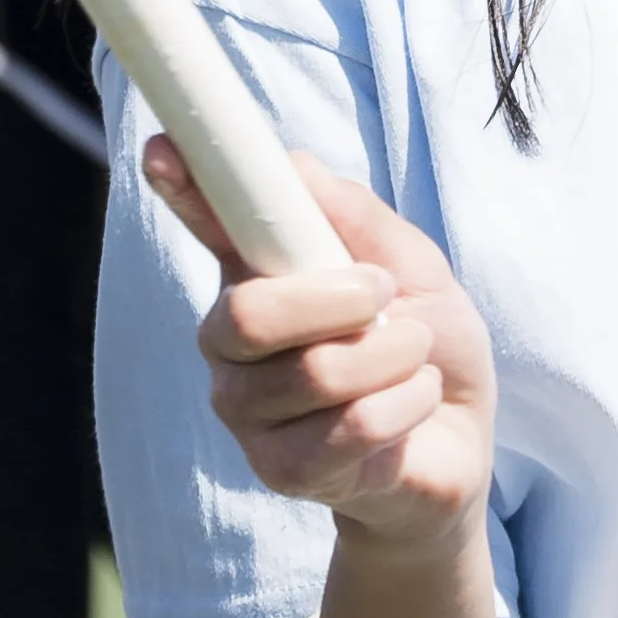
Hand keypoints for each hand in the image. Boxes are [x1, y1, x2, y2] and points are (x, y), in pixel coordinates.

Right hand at [150, 139, 495, 552]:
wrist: (456, 442)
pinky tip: (413, 402)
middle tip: (384, 295)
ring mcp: (248, 412)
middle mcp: (231, 343)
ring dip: (392, 356)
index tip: (161, 147)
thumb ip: (354, 219)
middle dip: (336, 301)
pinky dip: (406, 404)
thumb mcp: (412, 266)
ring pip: (314, 375)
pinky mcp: (280, 470)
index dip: (180, 185)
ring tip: (415, 356)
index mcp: (256, 275)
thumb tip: (294, 165)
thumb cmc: (423, 344)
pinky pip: (350, 428)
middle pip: (248, 316)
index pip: (205, 223)